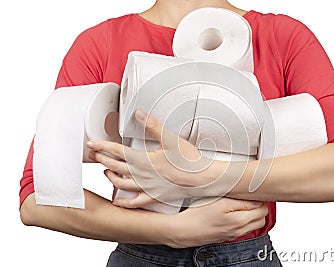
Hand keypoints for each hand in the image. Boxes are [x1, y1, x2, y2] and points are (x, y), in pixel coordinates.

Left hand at [86, 110, 216, 207]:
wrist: (203, 179)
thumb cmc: (189, 160)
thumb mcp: (171, 139)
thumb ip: (152, 126)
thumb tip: (139, 114)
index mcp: (144, 160)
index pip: (117, 151)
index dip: (102, 146)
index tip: (91, 143)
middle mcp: (142, 175)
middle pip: (115, 167)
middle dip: (102, 159)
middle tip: (93, 154)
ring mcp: (147, 188)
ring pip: (121, 184)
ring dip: (109, 177)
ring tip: (104, 171)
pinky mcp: (154, 196)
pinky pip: (134, 202)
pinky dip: (123, 201)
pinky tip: (118, 200)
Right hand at [165, 197, 267, 247]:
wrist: (182, 230)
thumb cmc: (197, 215)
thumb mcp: (220, 202)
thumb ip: (241, 201)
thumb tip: (256, 200)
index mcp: (240, 221)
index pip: (262, 209)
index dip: (259, 198)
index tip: (252, 192)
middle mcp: (239, 230)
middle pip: (261, 218)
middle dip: (258, 207)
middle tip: (248, 196)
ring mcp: (233, 234)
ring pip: (253, 225)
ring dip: (251, 214)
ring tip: (240, 203)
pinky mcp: (226, 236)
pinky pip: (242, 228)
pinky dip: (242, 220)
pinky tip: (231, 212)